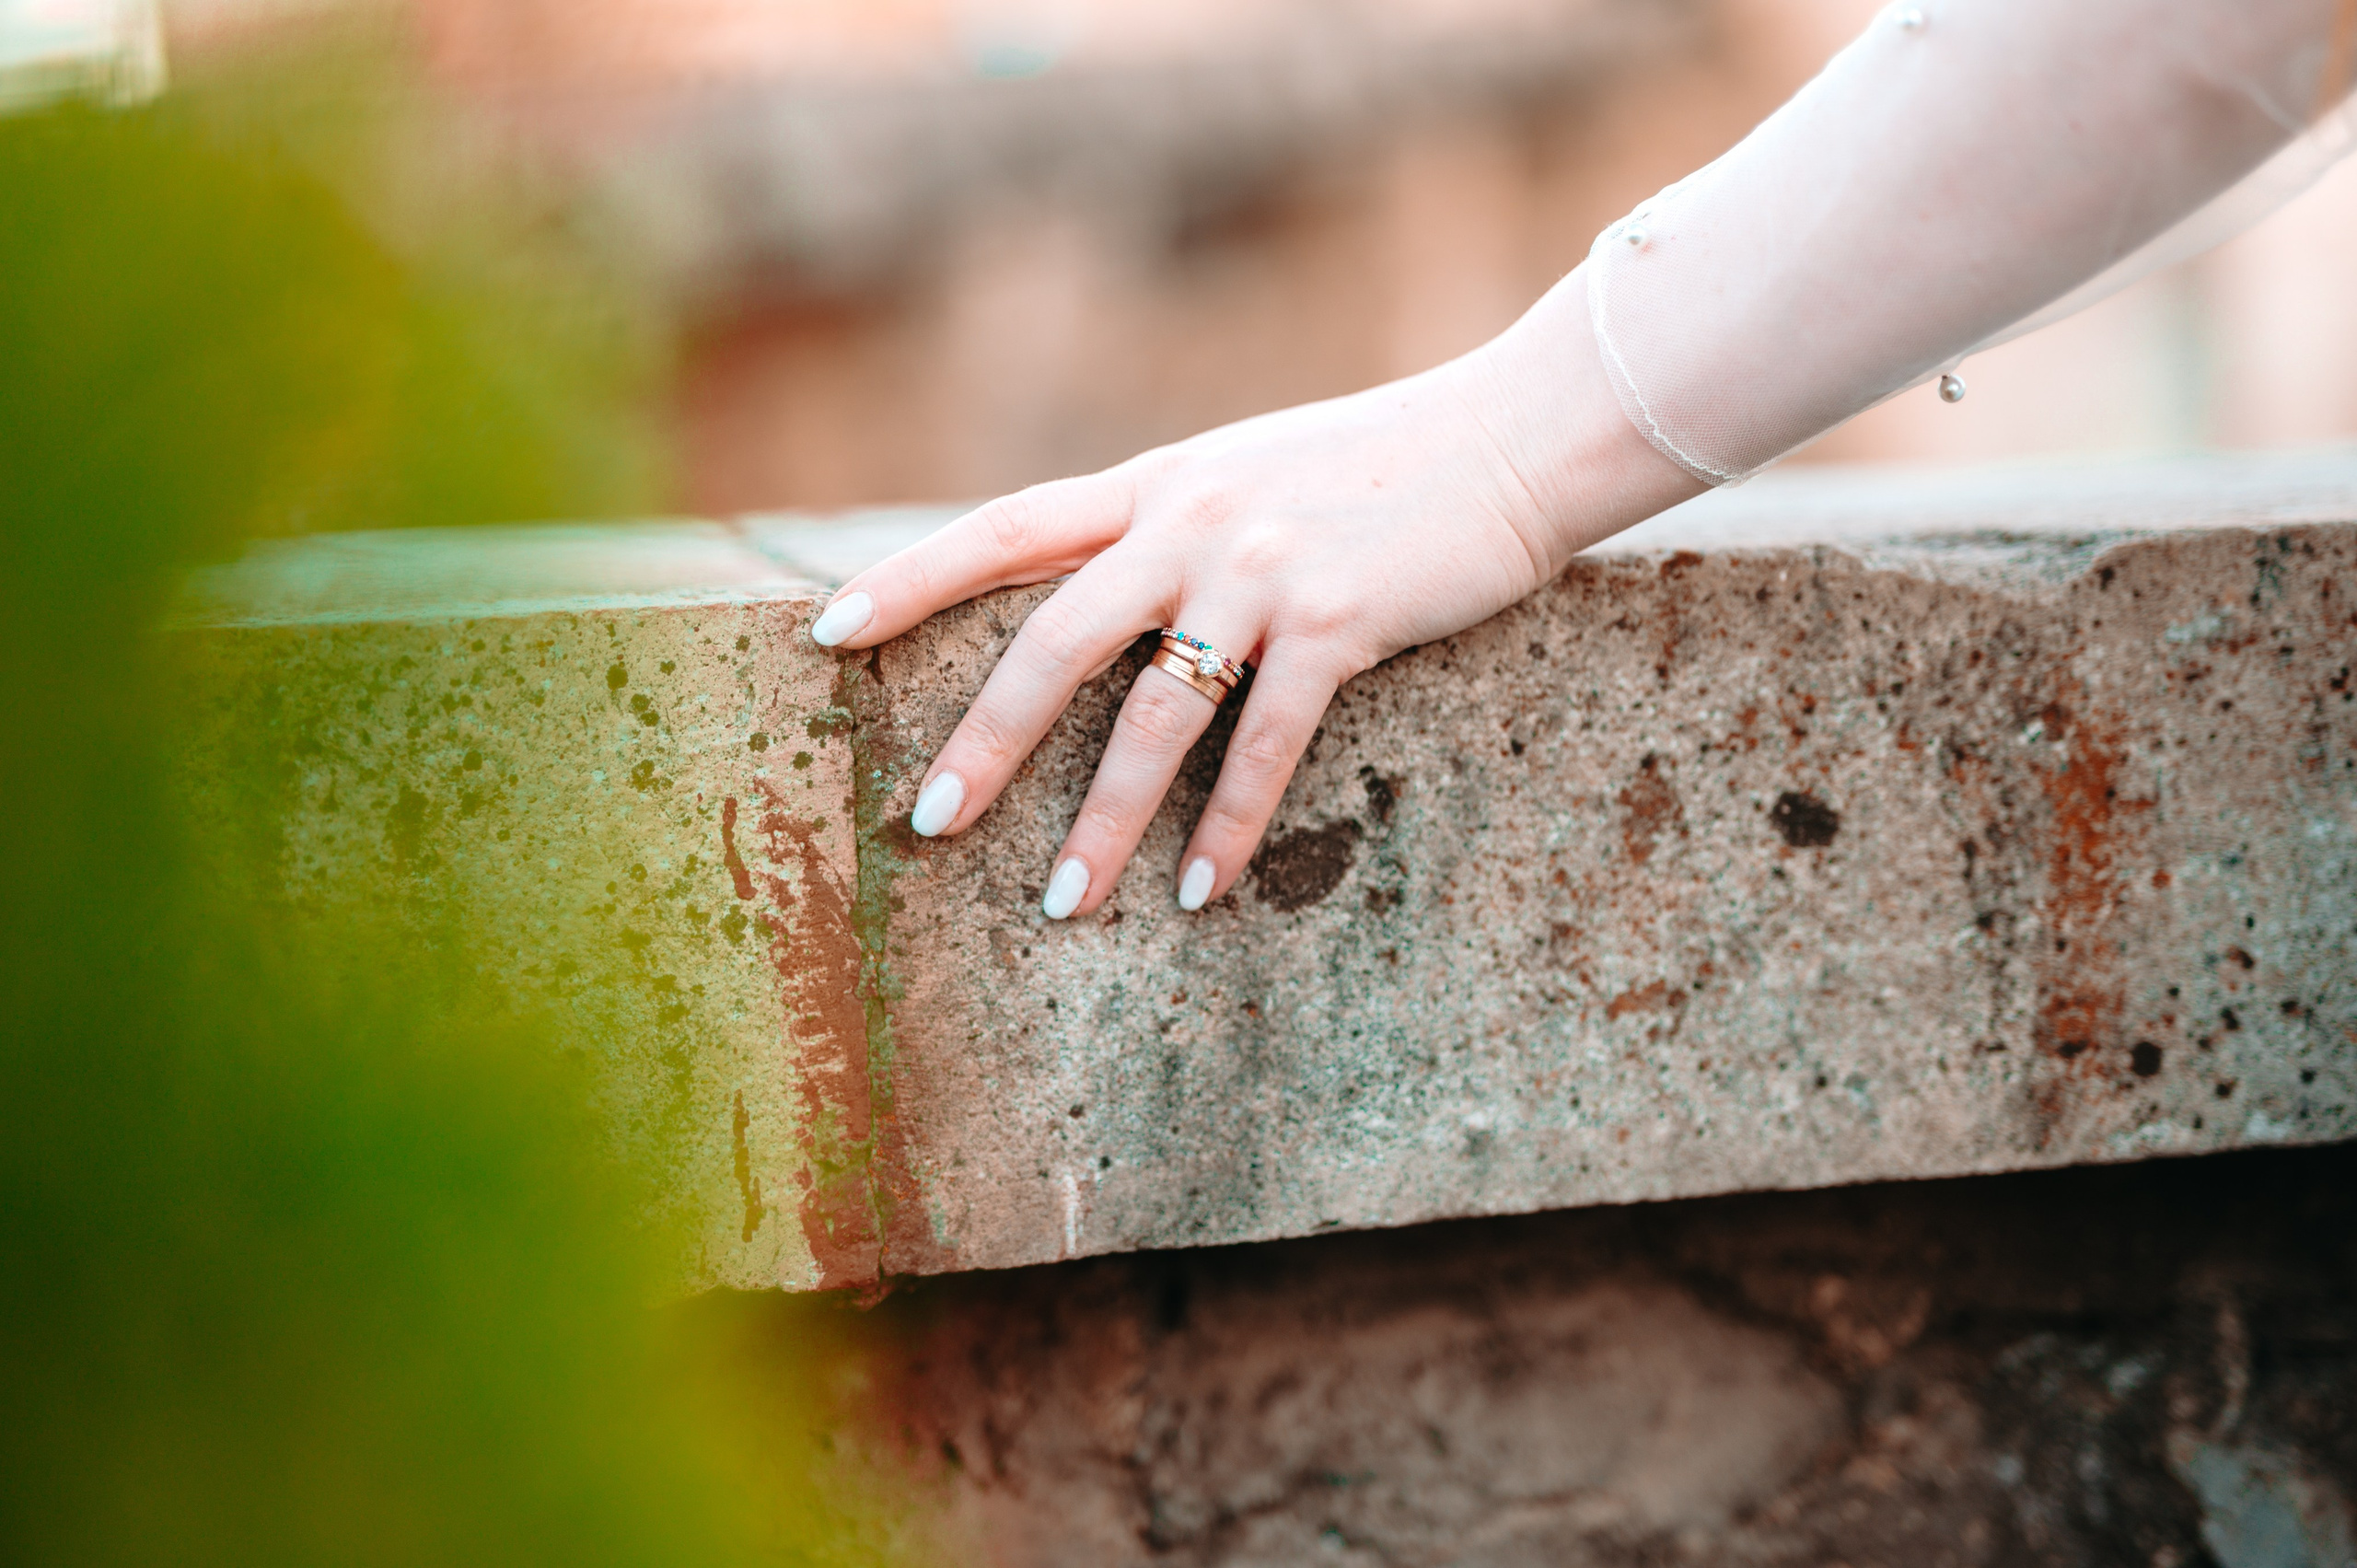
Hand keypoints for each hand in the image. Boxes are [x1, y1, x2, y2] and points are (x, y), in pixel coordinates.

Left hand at [805, 268, 1701, 917]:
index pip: (1003, 527)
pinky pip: (1263, 745)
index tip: (827, 630)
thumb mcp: (1251, 473)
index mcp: (1156, 484)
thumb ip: (1172, 524)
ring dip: (1105, 819)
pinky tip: (1199, 890)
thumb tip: (1104, 594)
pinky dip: (1228, 825)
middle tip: (930, 824)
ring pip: (1153, 714)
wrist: (1514, 435)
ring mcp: (1261, 572)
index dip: (907, 577)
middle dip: (987, 739)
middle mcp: (1189, 522)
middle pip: (1052, 639)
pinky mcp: (1338, 622)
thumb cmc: (1382, 467)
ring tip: (1063, 901)